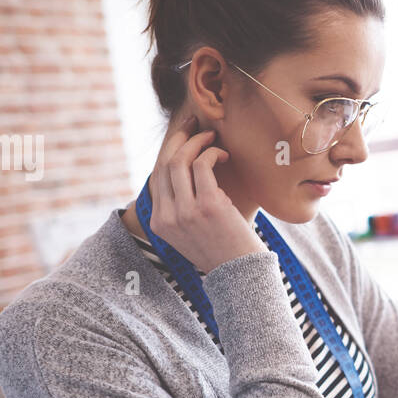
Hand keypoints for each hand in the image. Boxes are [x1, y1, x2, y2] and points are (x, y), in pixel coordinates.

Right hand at [146, 114, 263, 272]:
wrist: (241, 274)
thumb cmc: (223, 251)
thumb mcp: (191, 234)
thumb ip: (181, 211)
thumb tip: (184, 177)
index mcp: (159, 224)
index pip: (156, 177)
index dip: (168, 151)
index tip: (181, 136)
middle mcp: (167, 217)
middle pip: (164, 164)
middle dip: (179, 137)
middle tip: (194, 123)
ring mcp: (185, 211)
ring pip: (180, 160)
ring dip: (197, 142)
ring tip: (213, 137)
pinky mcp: (207, 205)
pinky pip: (202, 165)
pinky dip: (212, 153)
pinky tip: (224, 155)